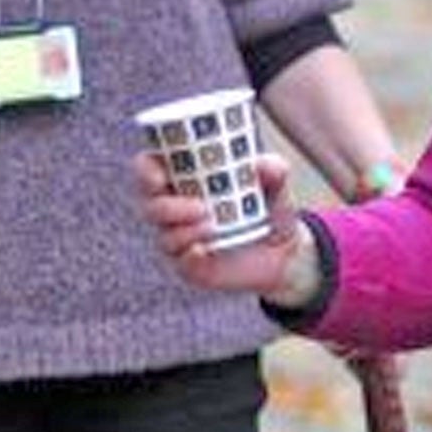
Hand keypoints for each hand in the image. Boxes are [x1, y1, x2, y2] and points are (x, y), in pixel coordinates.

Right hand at [133, 151, 318, 305]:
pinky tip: (204, 251)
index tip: (160, 173)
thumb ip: (273, 170)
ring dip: (185, 230)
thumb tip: (263, 165)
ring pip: (164, 235)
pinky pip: (180, 261)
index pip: (149, 168)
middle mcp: (175, 208)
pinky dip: (189, 255)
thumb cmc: (269, 208)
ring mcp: (180, 239)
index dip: (146, 169)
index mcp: (186, 178)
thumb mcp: (276, 185)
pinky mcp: (190, 265)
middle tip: (200, 207)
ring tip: (213, 227)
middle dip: (167, 206)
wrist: (284, 252)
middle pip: (149, 205)